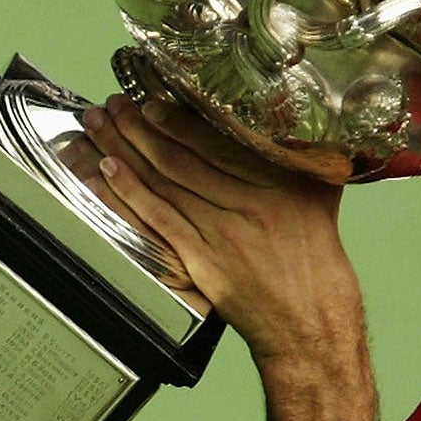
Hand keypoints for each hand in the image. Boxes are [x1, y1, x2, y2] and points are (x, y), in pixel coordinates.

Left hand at [81, 94, 363, 364]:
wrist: (308, 318)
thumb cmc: (313, 255)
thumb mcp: (321, 192)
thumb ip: (302, 153)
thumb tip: (286, 110)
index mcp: (280, 182)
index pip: (216, 142)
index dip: (176, 120)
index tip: (149, 102)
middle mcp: (251, 204)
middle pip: (181, 159)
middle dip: (138, 128)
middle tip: (112, 106)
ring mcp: (224, 235)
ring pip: (164, 185)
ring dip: (125, 152)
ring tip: (100, 129)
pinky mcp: (203, 262)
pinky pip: (158, 221)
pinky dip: (130, 195)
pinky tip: (108, 173)